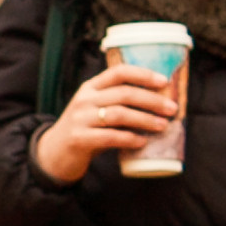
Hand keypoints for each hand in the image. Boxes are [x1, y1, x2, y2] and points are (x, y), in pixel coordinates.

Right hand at [31, 63, 177, 183]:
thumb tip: (158, 105)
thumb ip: (118, 105)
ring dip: (145, 120)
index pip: (118, 72)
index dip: (143, 75)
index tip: (164, 82)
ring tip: (162, 126)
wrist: (54, 153)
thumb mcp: (96, 110)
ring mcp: (80, 119)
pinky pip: (110, 137)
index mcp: (90, 87)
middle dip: (152, 100)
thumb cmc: (85, 131)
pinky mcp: (79, 139)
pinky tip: (142, 142)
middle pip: (124, 93)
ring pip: (119, 114)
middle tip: (172, 109)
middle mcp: (84, 100)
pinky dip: (130, 139)